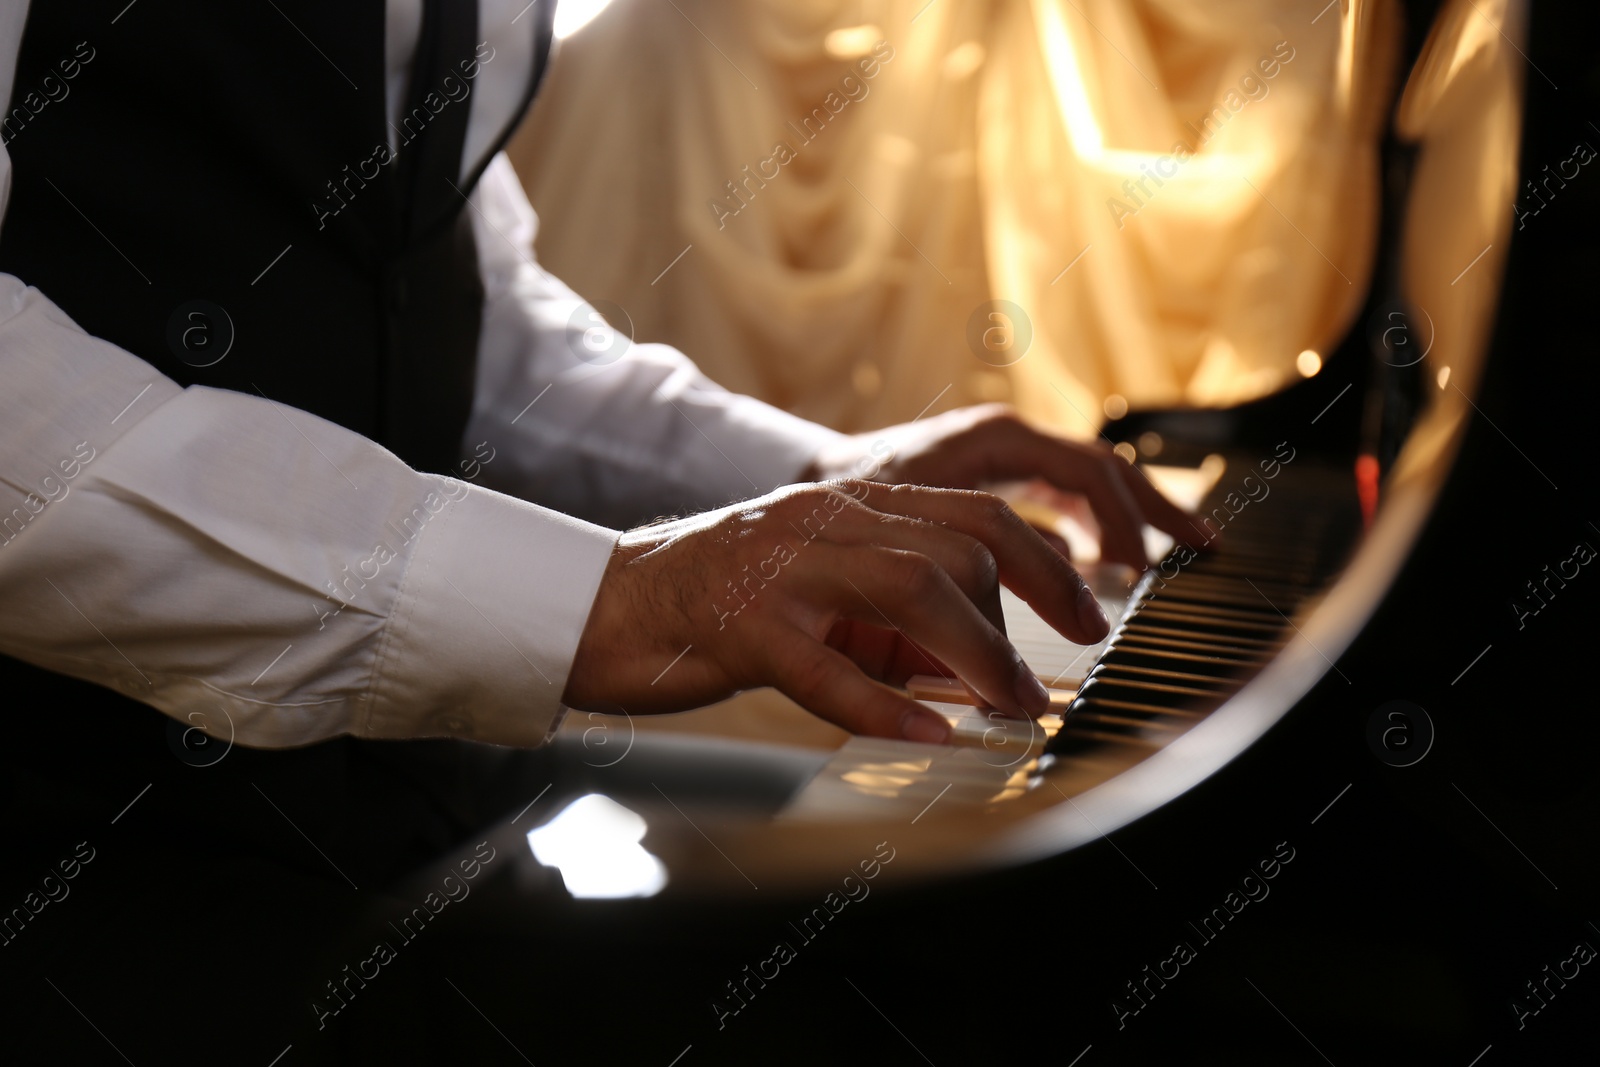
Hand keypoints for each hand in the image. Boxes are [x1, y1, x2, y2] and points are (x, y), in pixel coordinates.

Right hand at [561, 481, 1109, 742]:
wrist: (609, 605)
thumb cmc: (718, 601)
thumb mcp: (819, 592)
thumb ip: (892, 616)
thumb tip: (978, 666)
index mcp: (847, 505)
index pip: (974, 513)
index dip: (1046, 561)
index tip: (1090, 613)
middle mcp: (823, 522)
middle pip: (958, 545)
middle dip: (1027, 611)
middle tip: (1043, 680)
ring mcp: (782, 570)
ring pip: (909, 590)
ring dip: (976, 655)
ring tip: (1007, 707)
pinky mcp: (743, 627)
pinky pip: (828, 669)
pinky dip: (885, 708)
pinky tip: (924, 737)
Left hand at [803, 403, 1201, 568]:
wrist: (805, 482)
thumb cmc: (842, 507)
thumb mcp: (900, 540)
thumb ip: (957, 581)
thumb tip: (1009, 643)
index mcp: (992, 440)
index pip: (1086, 474)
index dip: (1122, 525)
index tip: (1139, 577)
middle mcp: (1006, 438)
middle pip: (1104, 468)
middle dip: (1153, 510)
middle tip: (1200, 550)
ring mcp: (1004, 455)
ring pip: (1090, 480)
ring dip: (1135, 515)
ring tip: (1184, 549)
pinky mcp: (997, 478)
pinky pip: (1063, 497)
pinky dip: (1097, 525)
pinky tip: (1116, 562)